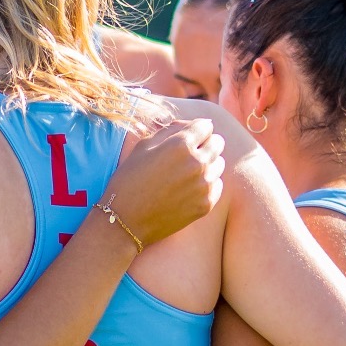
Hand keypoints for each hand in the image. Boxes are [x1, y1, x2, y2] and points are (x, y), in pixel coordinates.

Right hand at [108, 119, 225, 245]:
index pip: (206, 126)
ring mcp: (204, 185)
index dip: (196, 129)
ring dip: (207, 163)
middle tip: (188, 153)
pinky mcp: (206, 204)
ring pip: (219, 164)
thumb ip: (170, 130)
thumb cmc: (129, 179)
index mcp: (181, 145)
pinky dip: (207, 183)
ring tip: (187, 172)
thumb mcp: (143, 146)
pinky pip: (217, 185)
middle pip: (217, 143)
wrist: (126, 221)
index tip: (188, 136)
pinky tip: (189, 188)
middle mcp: (197, 163)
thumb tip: (191, 124)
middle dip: (205, 143)